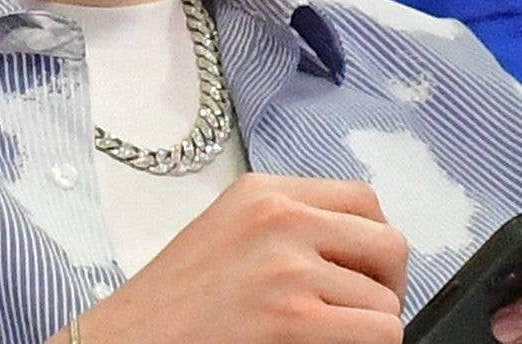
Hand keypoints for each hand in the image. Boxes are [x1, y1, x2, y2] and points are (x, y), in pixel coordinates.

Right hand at [71, 173, 408, 343]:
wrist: (132, 337)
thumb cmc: (173, 301)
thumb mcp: (228, 232)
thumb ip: (286, 225)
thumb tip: (356, 249)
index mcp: (262, 193)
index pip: (364, 200)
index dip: (373, 243)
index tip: (361, 271)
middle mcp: (279, 219)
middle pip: (389, 243)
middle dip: (386, 285)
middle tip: (360, 312)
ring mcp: (287, 267)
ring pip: (386, 301)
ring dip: (367, 326)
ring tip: (325, 334)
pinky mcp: (294, 317)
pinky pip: (382, 332)